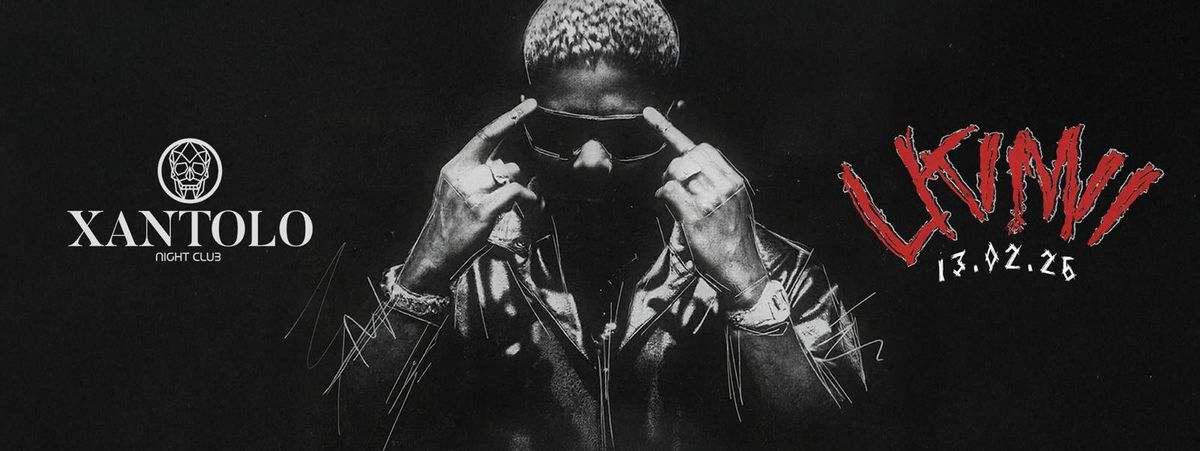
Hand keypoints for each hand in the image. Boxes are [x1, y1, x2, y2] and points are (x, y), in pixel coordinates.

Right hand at [398, 99, 541, 294]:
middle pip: (507, 160)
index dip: (510, 118)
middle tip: (528, 187)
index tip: (530, 105)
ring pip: (514, 176)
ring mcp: (471, 192)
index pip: (486, 134)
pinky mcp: (481, 210)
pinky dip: (528, 197)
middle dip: (523, 174)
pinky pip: (515, 193)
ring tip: (525, 202)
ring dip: (526, 188)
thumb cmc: (450, 223)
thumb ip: (477, 173)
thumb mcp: (456, 190)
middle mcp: (462, 174)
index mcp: (456, 166)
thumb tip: (509, 163)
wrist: (434, 253)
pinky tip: (530, 204)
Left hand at [644, 107, 768, 308]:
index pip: (703, 148)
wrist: (742, 270)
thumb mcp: (737, 205)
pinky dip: (662, 195)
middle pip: (687, 155)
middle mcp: (724, 185)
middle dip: (672, 166)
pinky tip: (668, 205)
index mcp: (734, 180)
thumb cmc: (735, 240)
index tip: (649, 114)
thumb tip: (695, 169)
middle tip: (672, 185)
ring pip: (676, 169)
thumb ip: (720, 184)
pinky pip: (669, 191)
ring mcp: (711, 199)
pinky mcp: (696, 215)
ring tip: (672, 198)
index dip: (672, 131)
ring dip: (666, 181)